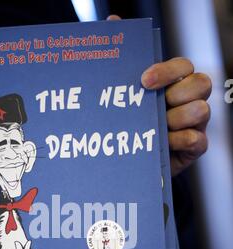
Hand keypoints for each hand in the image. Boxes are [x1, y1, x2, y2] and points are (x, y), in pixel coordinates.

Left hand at [107, 15, 211, 175]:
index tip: (143, 81)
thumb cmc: (130, 122)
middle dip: (178, 93)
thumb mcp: (124, 92)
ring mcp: (194, 123)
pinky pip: (197, 140)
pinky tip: (164, 144)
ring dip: (176, 119)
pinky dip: (179, 141)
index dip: (167, 71)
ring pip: (202, 111)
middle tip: (155, 106)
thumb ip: (121, 60)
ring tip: (158, 128)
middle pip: (202, 83)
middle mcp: (189, 100)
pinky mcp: (194, 147)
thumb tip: (113, 22)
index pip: (184, 66)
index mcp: (174, 83)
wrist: (129, 159)